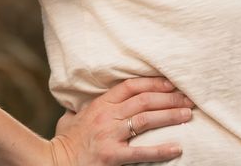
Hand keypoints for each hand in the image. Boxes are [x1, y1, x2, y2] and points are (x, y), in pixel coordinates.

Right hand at [49, 76, 194, 164]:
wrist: (53, 162)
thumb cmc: (64, 141)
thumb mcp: (73, 116)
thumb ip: (84, 106)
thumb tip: (85, 102)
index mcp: (100, 103)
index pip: (131, 85)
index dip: (153, 82)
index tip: (171, 83)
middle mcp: (107, 115)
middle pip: (144, 100)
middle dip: (168, 97)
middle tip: (188, 98)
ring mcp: (110, 134)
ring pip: (146, 119)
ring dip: (169, 116)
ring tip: (187, 115)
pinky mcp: (111, 156)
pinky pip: (140, 152)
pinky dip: (160, 149)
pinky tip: (176, 148)